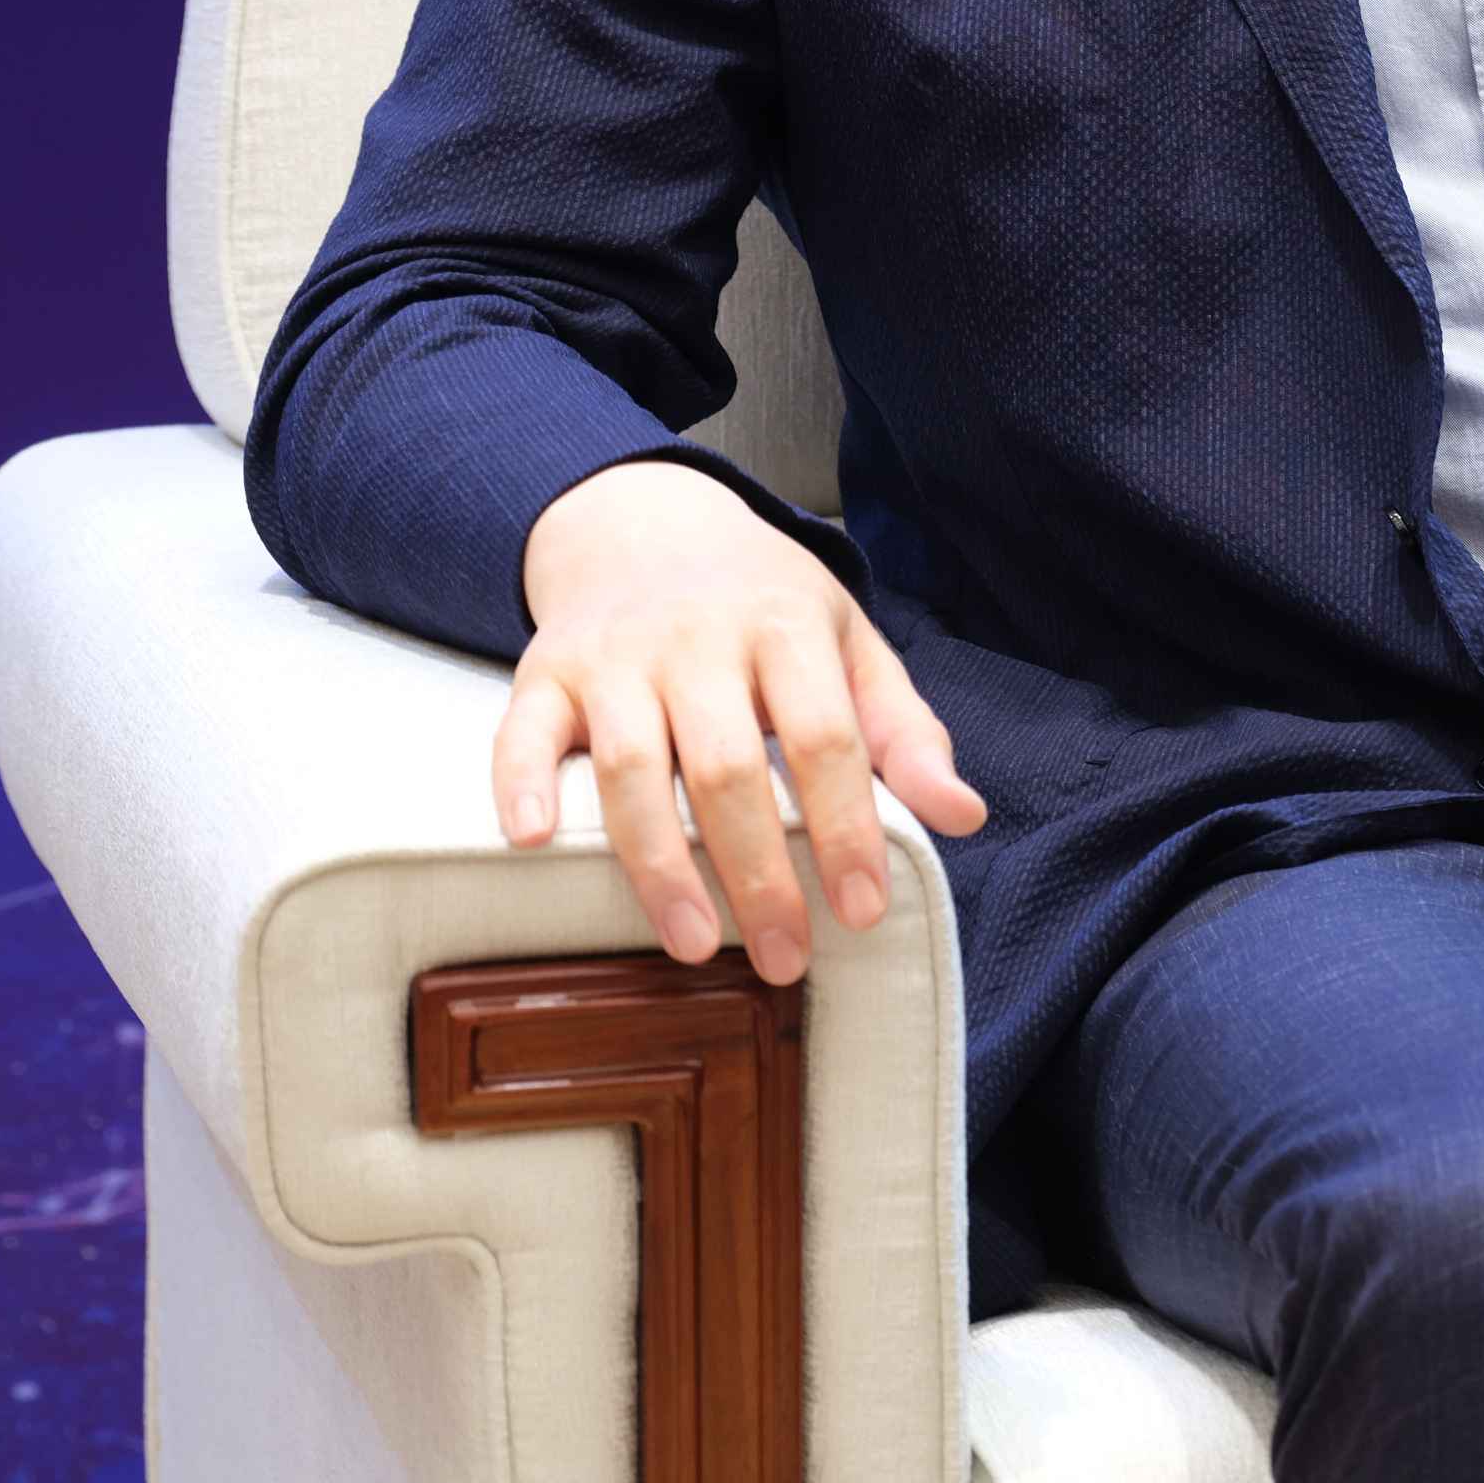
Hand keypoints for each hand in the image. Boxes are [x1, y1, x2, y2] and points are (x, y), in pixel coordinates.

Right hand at [498, 456, 989, 981]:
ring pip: (631, 765)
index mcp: (784, 628)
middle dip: (759, 871)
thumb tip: (965, 815)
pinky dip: (518, 785)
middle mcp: (696, 639)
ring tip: (692, 944)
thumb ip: (904, 732)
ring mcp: (614, 656)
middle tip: (783, 958)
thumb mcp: (848, 645)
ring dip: (658, 863)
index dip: (845, 827)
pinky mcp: (545, 673)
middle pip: (726, 766)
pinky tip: (533, 844)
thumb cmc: (763, 605)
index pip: (823, 736)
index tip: (862, 910)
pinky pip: (521, 732)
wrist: (646, 524)